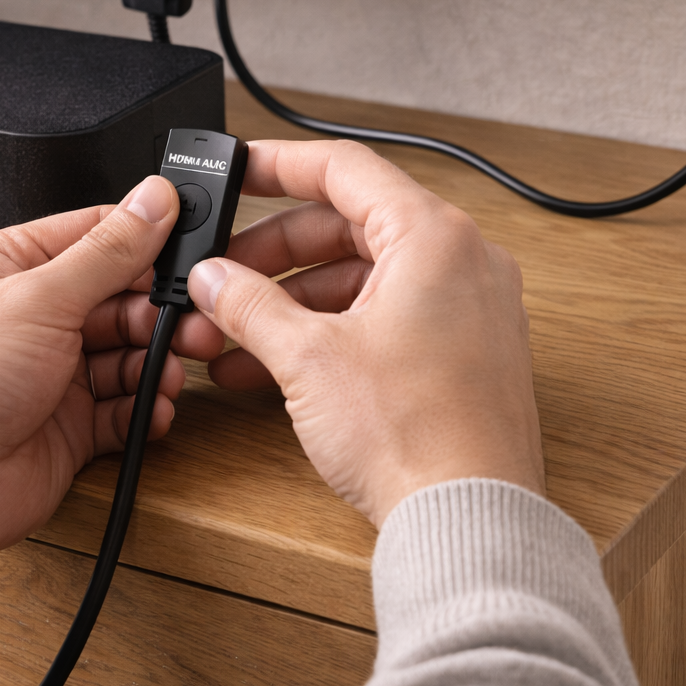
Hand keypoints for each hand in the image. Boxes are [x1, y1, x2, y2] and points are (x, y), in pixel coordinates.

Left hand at [0, 175, 223, 579]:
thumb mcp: (38, 296)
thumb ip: (107, 252)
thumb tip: (153, 201)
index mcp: (14, 268)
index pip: (96, 236)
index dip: (146, 241)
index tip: (190, 247)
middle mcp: (35, 318)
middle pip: (122, 299)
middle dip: (160, 311)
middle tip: (193, 323)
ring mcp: (53, 374)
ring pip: (130, 355)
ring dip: (157, 361)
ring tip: (169, 371)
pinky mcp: (70, 428)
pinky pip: (125, 409)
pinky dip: (145, 407)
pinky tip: (152, 407)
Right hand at [188, 140, 542, 527]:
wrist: (469, 521)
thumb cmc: (417, 437)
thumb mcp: (308, 358)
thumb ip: (249, 304)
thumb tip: (214, 279)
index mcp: (435, 238)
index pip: (344, 169)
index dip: (278, 165)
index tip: (239, 168)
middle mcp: (464, 263)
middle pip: (349, 227)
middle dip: (273, 255)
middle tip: (221, 278)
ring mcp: (470, 311)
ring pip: (364, 279)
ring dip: (293, 303)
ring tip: (233, 337)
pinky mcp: (465, 356)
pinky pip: (387, 319)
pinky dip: (331, 332)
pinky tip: (276, 365)